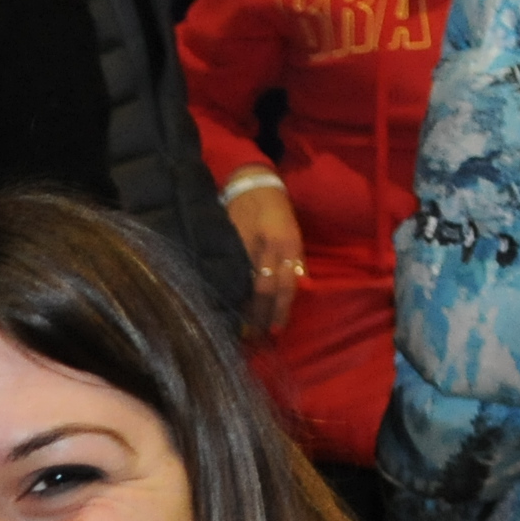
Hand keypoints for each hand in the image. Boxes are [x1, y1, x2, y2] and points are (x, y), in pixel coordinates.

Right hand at [224, 170, 306, 336]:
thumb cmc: (276, 209)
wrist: (252, 184)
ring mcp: (246, 246)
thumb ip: (291, 259)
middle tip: (256, 336)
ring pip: (245, 285)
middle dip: (260, 315)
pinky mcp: (228, 244)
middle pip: (265, 289)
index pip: (287, 284)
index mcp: (288, 243)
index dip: (281, 309)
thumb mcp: (292, 232)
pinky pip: (230, 274)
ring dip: (244, 308)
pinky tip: (226, 306)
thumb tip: (293, 288)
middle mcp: (269, 246)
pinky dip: (229, 292)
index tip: (276, 329)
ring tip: (241, 329)